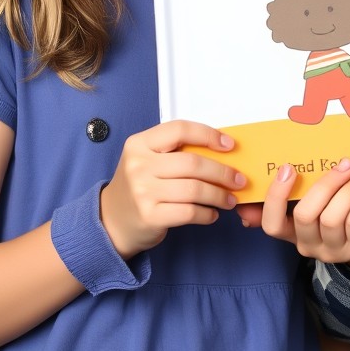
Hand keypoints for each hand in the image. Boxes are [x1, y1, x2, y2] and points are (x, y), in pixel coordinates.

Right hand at [100, 120, 245, 258]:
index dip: (208, 135)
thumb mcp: (148, 159)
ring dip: (219, 195)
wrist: (110, 221)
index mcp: (140, 143)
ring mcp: (143, 191)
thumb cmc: (140, 185)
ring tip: (229, 199)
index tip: (230, 145)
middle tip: (239, 180)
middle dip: (223, 172)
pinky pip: (189, 212)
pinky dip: (207, 213)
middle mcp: (139, 164)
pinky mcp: (149, 216)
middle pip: (193, 163)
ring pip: (195, 189)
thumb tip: (223, 150)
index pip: (180, 129)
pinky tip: (212, 214)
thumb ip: (176, 151)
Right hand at [236, 158, 349, 283]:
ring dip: (347, 189)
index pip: (272, 223)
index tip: (286, 167)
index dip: (274, 197)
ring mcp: (333, 250)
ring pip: (331, 218)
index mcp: (293, 230)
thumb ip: (309, 185)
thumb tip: (302, 152)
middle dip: (324, 185)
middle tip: (342, 163)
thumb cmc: (346, 208)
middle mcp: (309, 244)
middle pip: (304, 216)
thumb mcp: (324, 198)